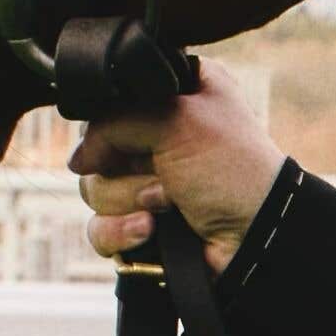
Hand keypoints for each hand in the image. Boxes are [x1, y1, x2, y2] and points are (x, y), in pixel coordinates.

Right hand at [68, 56, 284, 269]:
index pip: (111, 100)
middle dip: (127, 167)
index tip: (133, 135)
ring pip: (93, 189)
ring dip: (130, 200)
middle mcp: (158, 138)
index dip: (112, 120)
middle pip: (96, 147)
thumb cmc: (232, 169)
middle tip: (165, 174)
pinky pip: (98, 229)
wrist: (256, 237)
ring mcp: (146, 184)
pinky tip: (151, 232)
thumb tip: (78, 161)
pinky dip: (121, 232)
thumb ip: (114, 121)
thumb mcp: (176, 118)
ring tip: (171, 205)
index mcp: (173, 98)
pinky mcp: (139, 227)